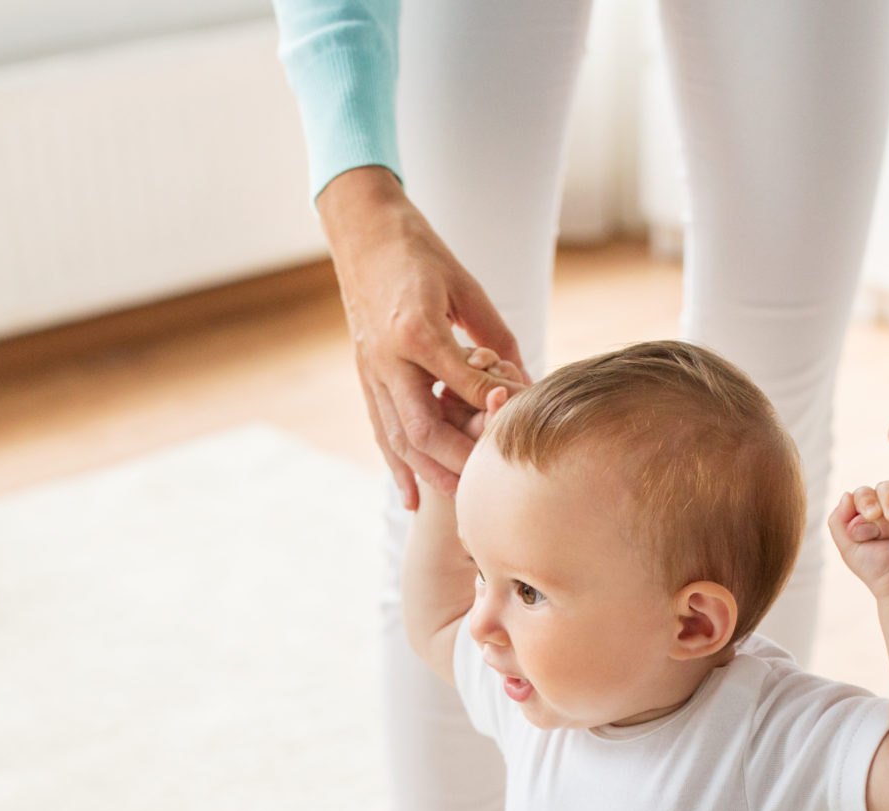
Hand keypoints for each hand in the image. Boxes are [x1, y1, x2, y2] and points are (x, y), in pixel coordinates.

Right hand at [317, 167, 524, 508]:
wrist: (363, 232)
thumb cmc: (420, 252)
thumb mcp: (465, 286)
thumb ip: (493, 334)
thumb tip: (525, 380)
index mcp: (417, 330)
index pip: (462, 385)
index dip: (493, 409)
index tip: (520, 426)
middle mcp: (388, 358)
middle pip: (423, 428)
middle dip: (459, 460)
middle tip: (492, 483)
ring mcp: (371, 371)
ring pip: (398, 438)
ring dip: (430, 473)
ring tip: (461, 499)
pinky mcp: (365, 377)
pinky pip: (380, 431)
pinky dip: (397, 467)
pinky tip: (410, 497)